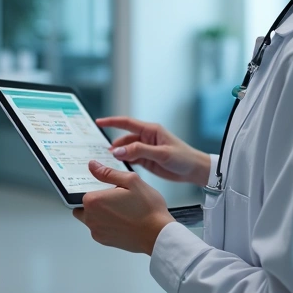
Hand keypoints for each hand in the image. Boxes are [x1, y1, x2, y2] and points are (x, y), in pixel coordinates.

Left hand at [73, 160, 174, 254]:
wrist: (158, 234)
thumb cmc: (148, 210)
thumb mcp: (131, 181)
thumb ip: (108, 173)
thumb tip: (93, 166)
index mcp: (94, 201)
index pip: (84, 190)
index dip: (98, 188)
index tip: (109, 189)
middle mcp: (91, 218)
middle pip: (84, 205)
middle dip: (96, 201)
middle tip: (115, 199)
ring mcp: (97, 231)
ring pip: (91, 218)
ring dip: (101, 213)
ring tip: (122, 210)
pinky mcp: (105, 241)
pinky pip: (100, 229)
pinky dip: (107, 224)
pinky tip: (124, 220)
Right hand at [97, 116, 211, 185]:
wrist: (195, 170)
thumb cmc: (183, 157)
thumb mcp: (162, 154)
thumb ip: (140, 151)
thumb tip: (118, 150)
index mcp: (150, 130)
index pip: (126, 123)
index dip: (111, 122)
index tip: (98, 122)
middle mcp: (146, 138)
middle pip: (124, 139)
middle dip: (112, 144)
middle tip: (98, 152)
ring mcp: (145, 149)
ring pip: (126, 150)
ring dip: (117, 154)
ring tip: (105, 161)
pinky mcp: (146, 160)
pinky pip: (130, 159)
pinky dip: (123, 162)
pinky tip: (116, 167)